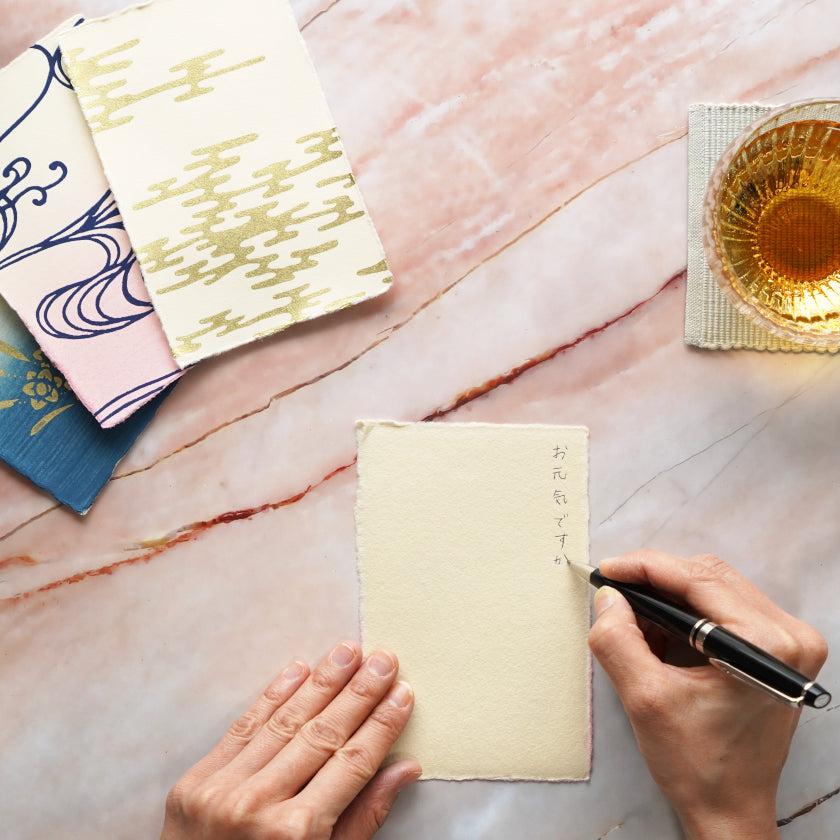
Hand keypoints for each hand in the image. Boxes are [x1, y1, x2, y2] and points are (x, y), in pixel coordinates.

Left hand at [161, 641, 419, 839]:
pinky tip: (299, 668)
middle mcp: (260, 806)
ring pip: (285, 721)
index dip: (381, 725)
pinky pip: (243, 727)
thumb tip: (405, 768)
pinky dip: (273, 695)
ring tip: (348, 651)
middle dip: (359, 692)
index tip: (403, 693)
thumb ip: (363, 817)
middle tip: (383, 658)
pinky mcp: (196, 781)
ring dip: (322, 681)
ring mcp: (223, 790)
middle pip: (323, 734)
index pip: (353, 764)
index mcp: (297, 835)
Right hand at [588, 551, 827, 839]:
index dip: (645, 567)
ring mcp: (789, 641)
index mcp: (767, 645)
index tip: (607, 570)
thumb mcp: (644, 699)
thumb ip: (618, 640)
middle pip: (708, 576)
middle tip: (615, 595)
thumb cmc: (698, 764)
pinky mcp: (780, 649)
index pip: (697, 579)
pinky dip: (687, 611)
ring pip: (715, 587)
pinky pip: (725, 606)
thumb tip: (609, 597)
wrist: (731, 807)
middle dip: (656, 580)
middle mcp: (789, 636)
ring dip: (670, 596)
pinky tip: (660, 630)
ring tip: (635, 620)